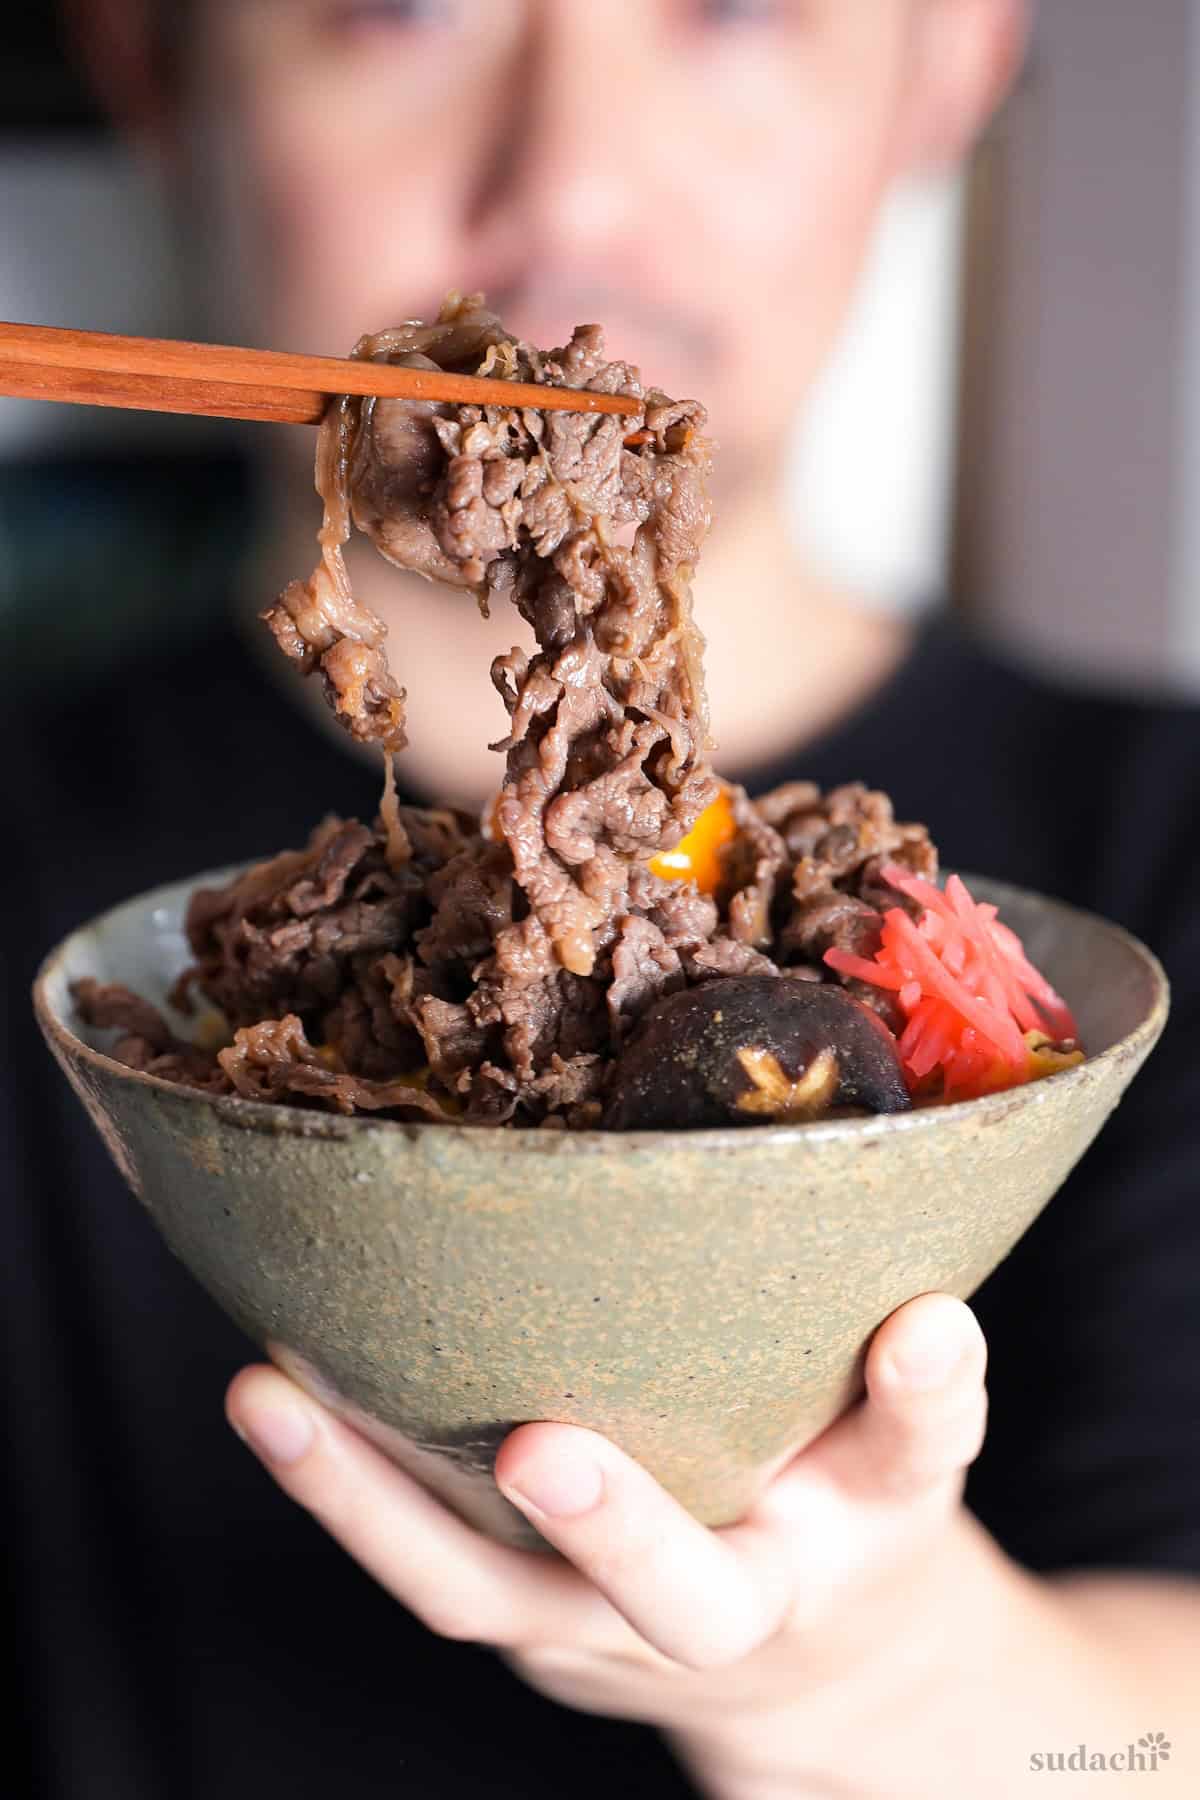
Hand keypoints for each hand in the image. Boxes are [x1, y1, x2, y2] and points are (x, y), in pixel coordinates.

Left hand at [226, 1292, 987, 1785]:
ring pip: (482, 1592)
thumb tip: (929, 1312)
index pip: (903, 1468)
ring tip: (271, 1399)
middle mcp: (720, 1612)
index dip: (917, 1402)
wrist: (807, 1672)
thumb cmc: (850, 1521)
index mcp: (848, 1541)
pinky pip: (429, 1564)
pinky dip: (350, 1491)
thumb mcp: (906, 1462)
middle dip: (620, 1526)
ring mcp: (597, 1632)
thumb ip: (918, 1399)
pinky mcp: (519, 1618)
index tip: (919, 1329)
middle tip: (548, 1446)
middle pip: (677, 1598)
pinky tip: (277, 1397)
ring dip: (371, 1503)